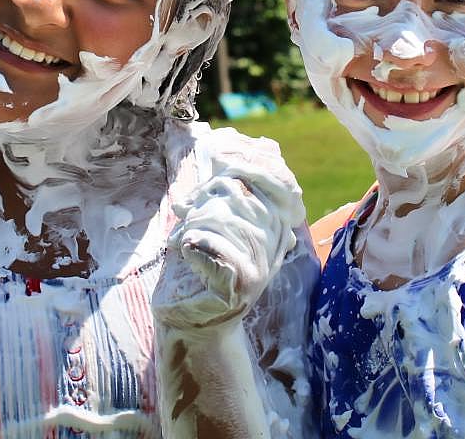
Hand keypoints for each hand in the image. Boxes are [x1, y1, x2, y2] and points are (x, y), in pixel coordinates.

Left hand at [154, 137, 305, 330]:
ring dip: (193, 224)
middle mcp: (274, 248)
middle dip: (207, 195)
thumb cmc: (198, 267)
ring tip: (182, 238)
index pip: (282, 185)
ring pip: (224, 218)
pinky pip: (213, 247)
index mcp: (275, 230)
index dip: (255, 165)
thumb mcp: (219, 221)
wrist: (190, 320)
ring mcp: (261, 268)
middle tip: (186, 210)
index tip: (221, 160)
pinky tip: (184, 252)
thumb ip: (236, 190)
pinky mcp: (240, 286)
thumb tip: (266, 145)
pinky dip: (191, 245)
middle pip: (243, 195)